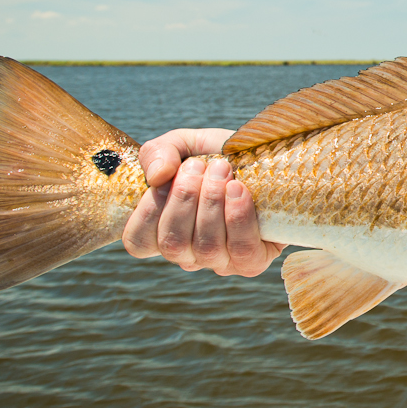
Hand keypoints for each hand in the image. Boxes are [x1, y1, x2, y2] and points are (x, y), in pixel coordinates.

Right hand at [121, 128, 281, 276]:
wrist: (268, 159)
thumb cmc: (219, 156)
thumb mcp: (184, 145)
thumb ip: (158, 153)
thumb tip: (157, 176)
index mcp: (163, 231)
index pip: (138, 241)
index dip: (148, 210)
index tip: (168, 176)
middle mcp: (188, 254)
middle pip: (173, 243)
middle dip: (185, 198)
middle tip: (201, 166)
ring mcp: (219, 262)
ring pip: (206, 247)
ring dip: (212, 202)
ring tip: (223, 170)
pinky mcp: (252, 261)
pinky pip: (241, 251)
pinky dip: (238, 218)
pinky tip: (239, 190)